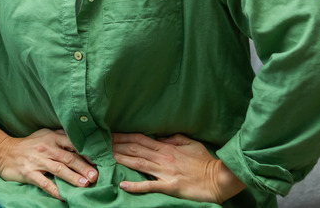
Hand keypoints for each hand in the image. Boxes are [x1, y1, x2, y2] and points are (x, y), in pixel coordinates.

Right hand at [0, 127, 97, 200]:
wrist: (4, 151)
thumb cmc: (29, 144)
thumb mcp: (45, 134)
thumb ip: (62, 137)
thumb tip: (84, 141)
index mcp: (53, 137)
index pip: (73, 143)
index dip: (87, 151)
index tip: (100, 158)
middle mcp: (46, 147)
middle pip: (69, 157)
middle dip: (84, 167)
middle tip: (96, 175)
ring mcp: (37, 161)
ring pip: (59, 169)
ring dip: (73, 178)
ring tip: (85, 184)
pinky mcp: (29, 173)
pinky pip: (44, 183)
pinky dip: (55, 190)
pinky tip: (64, 197)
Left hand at [112, 133, 245, 203]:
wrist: (218, 178)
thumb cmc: (205, 161)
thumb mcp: (190, 143)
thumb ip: (174, 138)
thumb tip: (160, 137)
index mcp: (167, 147)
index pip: (141, 139)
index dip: (125, 136)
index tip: (112, 134)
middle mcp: (163, 158)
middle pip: (135, 149)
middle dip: (117, 145)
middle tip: (101, 143)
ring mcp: (165, 172)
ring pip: (138, 164)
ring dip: (121, 160)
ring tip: (107, 157)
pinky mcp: (169, 186)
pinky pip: (149, 185)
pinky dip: (135, 186)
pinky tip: (123, 185)